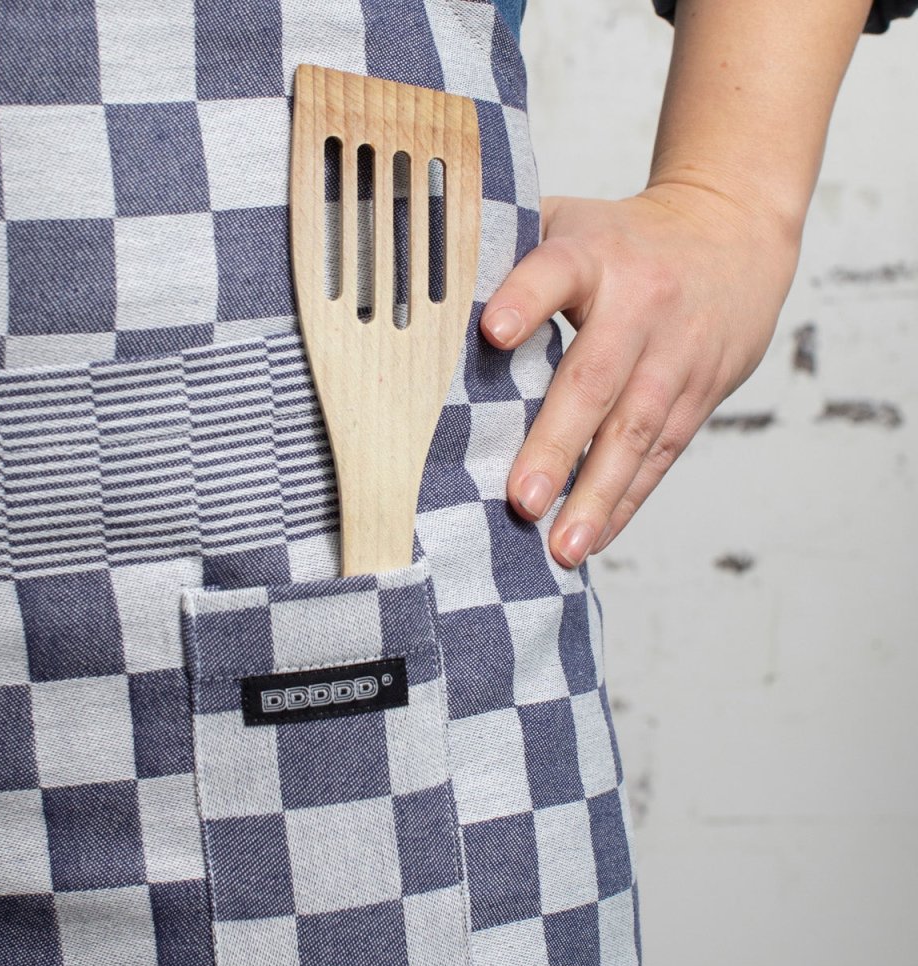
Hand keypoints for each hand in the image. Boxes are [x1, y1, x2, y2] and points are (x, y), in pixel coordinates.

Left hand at [480, 181, 800, 566]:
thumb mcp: (568, 223)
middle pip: (596, 380)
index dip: (525, 300)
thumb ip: (505, 251)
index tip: (492, 332)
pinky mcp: (699, 394)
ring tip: (561, 548)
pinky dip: (625, 502)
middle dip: (557, 445)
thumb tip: (425, 294)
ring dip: (596, 496)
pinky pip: (659, 456)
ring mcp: (675, 356)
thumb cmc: (624, 241)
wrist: (734, 232)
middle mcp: (640, 305)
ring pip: (634, 433)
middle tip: (522, 500)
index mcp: (594, 255)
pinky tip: (591, 539)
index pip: (556, 271)